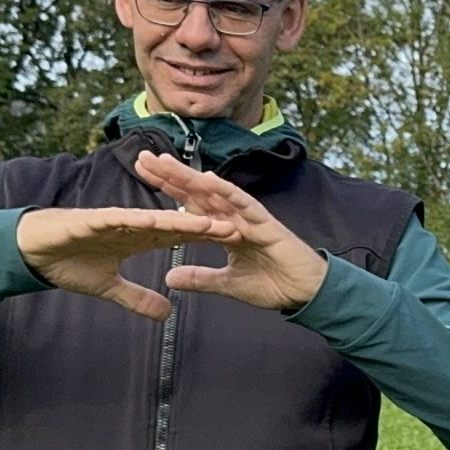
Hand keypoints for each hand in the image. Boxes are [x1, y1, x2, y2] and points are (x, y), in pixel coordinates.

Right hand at [16, 205, 237, 321]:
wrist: (33, 251)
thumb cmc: (69, 262)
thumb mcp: (109, 288)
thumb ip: (138, 298)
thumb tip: (165, 313)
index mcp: (141, 238)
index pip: (183, 236)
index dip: (210, 238)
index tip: (237, 241)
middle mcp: (134, 226)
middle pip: (177, 225)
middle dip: (207, 226)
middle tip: (238, 227)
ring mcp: (115, 221)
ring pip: (154, 219)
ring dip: (181, 221)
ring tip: (208, 222)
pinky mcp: (93, 221)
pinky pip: (119, 220)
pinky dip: (137, 220)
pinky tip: (157, 221)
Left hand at [134, 151, 328, 310]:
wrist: (306, 293)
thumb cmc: (275, 285)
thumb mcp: (228, 284)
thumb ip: (201, 278)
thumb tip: (169, 278)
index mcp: (226, 229)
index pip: (192, 203)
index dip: (168, 188)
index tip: (143, 173)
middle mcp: (235, 218)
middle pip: (198, 191)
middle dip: (171, 175)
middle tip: (143, 156)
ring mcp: (250, 217)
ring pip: (215, 191)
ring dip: (190, 176)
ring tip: (164, 162)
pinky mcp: (265, 223)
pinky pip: (242, 202)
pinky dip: (224, 190)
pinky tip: (204, 177)